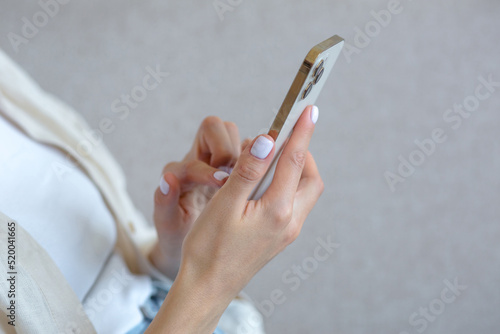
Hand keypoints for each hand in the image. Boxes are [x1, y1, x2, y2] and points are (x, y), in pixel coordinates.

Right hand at [146, 106, 323, 332]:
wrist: (208, 287)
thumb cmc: (209, 248)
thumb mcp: (225, 204)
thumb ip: (249, 170)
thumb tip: (268, 140)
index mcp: (278, 210)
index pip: (295, 160)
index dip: (301, 131)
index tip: (308, 109)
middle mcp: (290, 221)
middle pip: (309, 177)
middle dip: (301, 153)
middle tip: (280, 140)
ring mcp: (287, 231)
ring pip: (304, 191)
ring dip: (295, 170)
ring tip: (269, 160)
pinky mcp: (280, 237)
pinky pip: (294, 203)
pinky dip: (287, 186)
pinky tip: (265, 185)